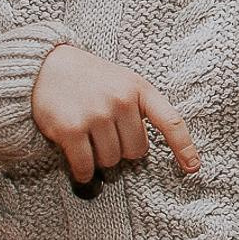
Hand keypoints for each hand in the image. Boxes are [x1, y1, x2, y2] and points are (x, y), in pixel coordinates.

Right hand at [31, 44, 200, 183]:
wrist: (45, 66)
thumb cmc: (90, 79)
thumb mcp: (123, 81)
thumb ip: (140, 107)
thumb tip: (146, 150)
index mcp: (139, 89)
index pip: (170, 121)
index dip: (183, 147)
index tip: (192, 168)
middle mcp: (121, 101)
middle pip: (136, 151)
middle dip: (122, 150)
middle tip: (105, 134)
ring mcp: (96, 115)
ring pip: (111, 160)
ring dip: (100, 158)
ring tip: (88, 137)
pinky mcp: (71, 129)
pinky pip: (85, 166)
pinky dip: (83, 173)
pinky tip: (81, 169)